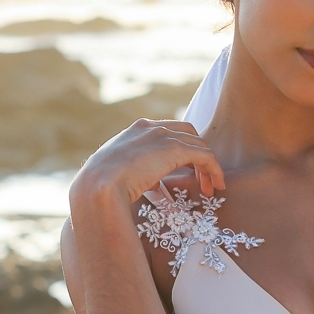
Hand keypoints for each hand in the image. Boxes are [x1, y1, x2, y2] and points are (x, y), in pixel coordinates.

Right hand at [71, 119, 224, 218]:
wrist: (98, 186)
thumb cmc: (101, 186)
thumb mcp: (116, 172)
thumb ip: (133, 172)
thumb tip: (146, 184)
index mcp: (136, 130)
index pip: (168, 131)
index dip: (181, 149)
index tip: (186, 170)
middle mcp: (151, 127)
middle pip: (188, 134)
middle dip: (197, 154)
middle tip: (201, 179)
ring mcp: (163, 136)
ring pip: (199, 144)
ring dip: (208, 165)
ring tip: (210, 186)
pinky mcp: (174, 149)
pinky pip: (204, 156)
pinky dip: (213, 169)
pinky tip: (215, 184)